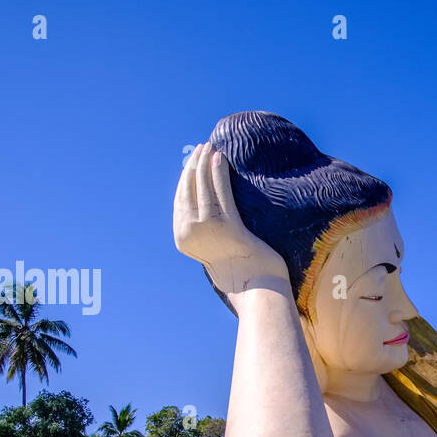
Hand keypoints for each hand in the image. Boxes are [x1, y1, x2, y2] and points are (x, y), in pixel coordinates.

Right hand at [174, 143, 289, 295]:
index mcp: (182, 240)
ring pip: (203, 187)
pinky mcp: (227, 225)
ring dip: (205, 163)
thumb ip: (206, 232)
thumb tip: (206, 211)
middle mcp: (189, 233)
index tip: (192, 162)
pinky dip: (220, 173)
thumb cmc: (241, 275)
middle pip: (188, 190)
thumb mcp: (216, 251)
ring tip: (210, 146)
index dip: (185, 179)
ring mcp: (206, 229)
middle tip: (201, 148)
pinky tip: (222, 158)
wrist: (257, 290)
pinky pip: (221, 192)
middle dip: (193, 166)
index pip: (180, 201)